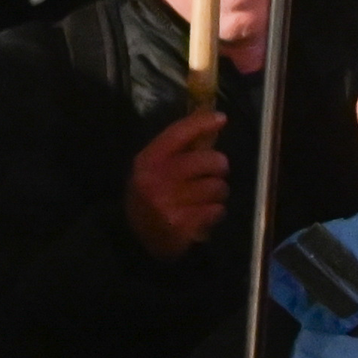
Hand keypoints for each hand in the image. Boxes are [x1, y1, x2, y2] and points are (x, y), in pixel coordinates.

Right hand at [123, 105, 230, 261]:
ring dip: (217, 194)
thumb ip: (177, 150)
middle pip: (209, 161)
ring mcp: (169, 203)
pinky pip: (216, 210)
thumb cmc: (150, 197)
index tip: (222, 118)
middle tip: (215, 172)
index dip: (201, 123)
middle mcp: (156, 179)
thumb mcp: (153, 169)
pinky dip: (215, 213)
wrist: (135, 239)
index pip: (177, 134)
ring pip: (217, 188)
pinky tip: (202, 216)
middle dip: (219, 167)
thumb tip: (210, 124)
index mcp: (148, 161)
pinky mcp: (182, 225)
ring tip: (204, 199)